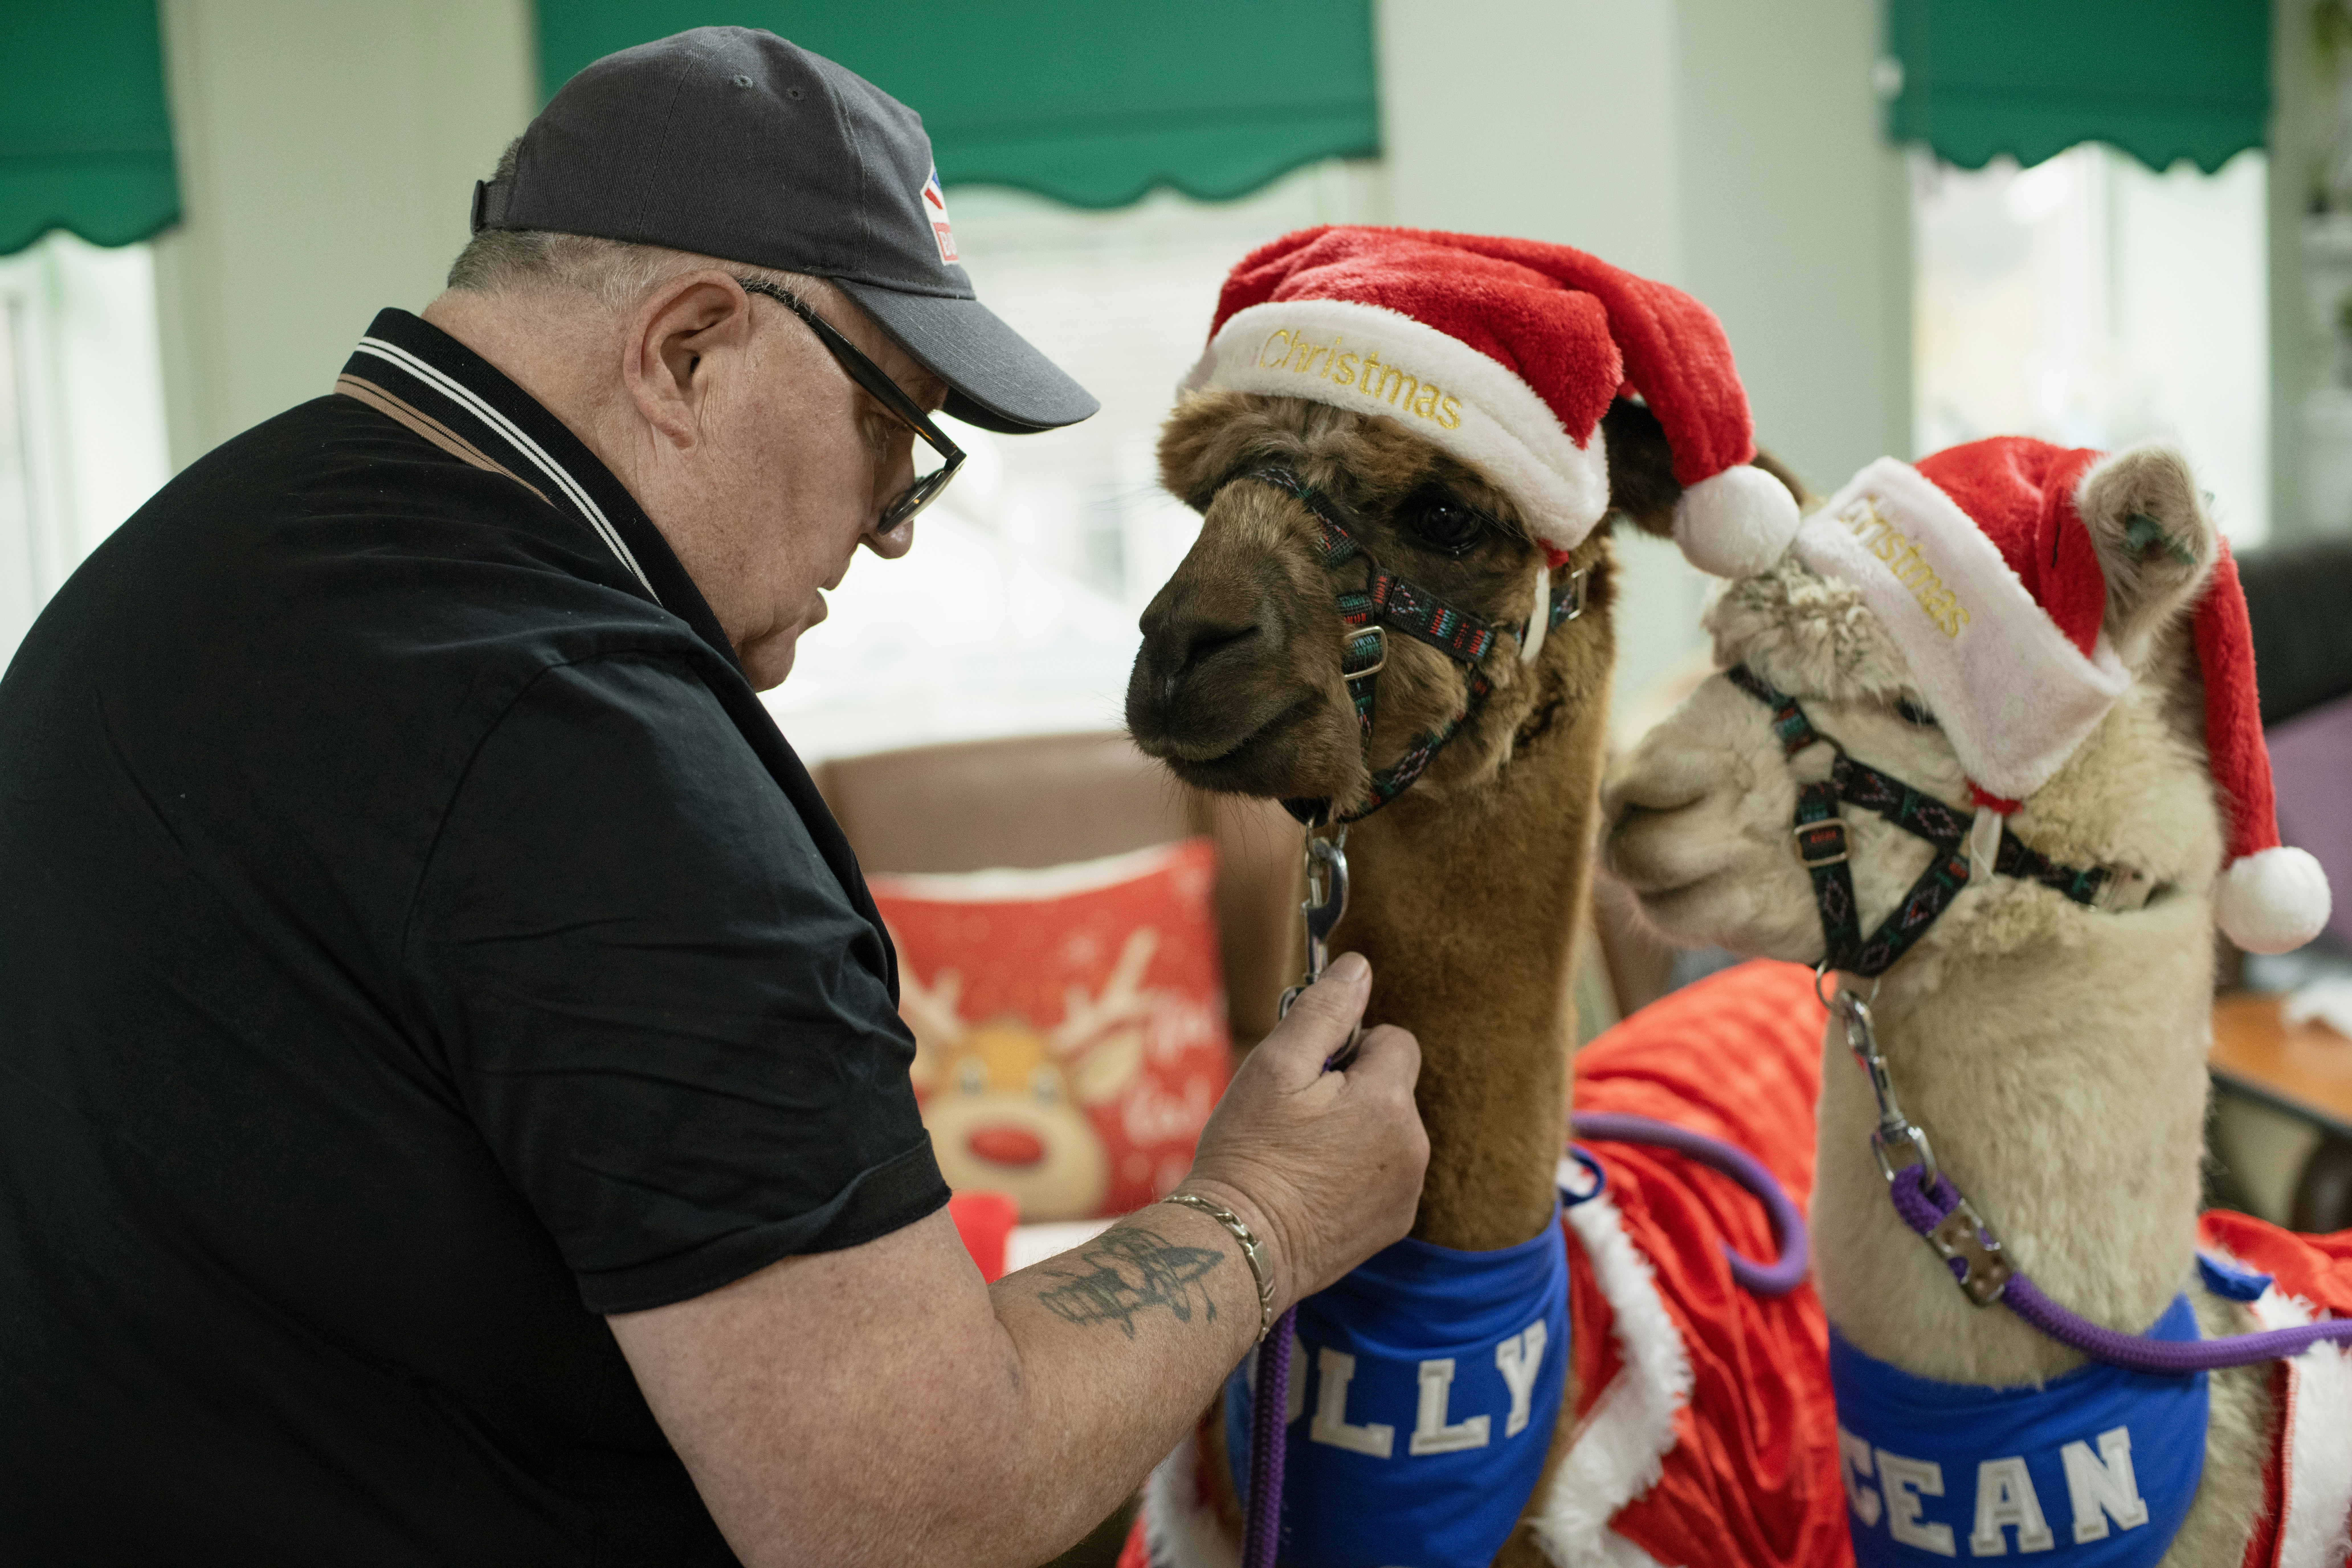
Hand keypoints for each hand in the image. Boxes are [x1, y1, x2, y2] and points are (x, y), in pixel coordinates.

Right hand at [1175, 953, 1425, 1312]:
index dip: (1350, 1048)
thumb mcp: (1275, 1067)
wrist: (1239, 1245)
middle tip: (1297, 1118)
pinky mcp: (1394, 1223)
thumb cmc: (1249, 1151)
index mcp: (1388, 1100)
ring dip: (1355, 1131)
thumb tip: (1359, 968)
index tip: (1309, 1076)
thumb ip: (1323, 1012)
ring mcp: (1407, 1190)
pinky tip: (1313, 1189)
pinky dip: (1356, 1173)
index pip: (1394, 1041)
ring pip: (1388, 1131)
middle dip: (1352, 1090)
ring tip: (1301, 1156)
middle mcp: (1413, 1146)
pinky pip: (1385, 1174)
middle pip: (1392, 1088)